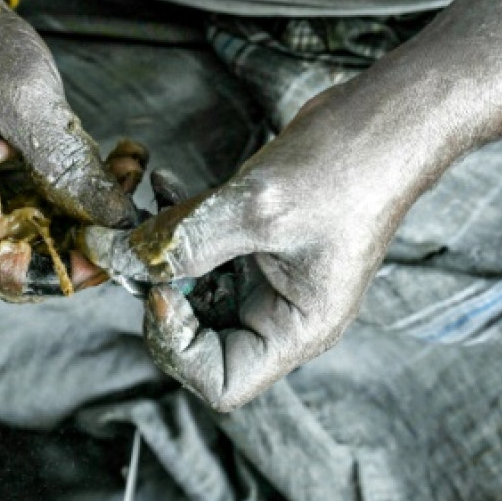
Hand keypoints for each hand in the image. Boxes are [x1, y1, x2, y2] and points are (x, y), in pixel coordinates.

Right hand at [0, 0, 140, 300]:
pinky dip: (78, 201)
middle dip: (84, 240)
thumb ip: (67, 163)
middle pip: (21, 266)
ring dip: (90, 218)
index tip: (108, 249)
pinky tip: (109, 167)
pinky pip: (40, 220)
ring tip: (125, 168)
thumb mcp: (26, 96)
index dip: (56, 271)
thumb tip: (114, 219)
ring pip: (39, 245)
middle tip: (130, 200)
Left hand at [85, 78, 450, 409]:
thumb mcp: (257, 208)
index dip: (178, 346)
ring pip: (194, 291)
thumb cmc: (347, 168)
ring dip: (162, 254)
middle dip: (161, 294)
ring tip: (147, 209)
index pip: (220, 382)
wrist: (386, 119)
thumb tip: (115, 260)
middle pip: (200, 341)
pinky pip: (203, 252)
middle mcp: (282, 315)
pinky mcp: (258, 244)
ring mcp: (270, 280)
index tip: (160, 290)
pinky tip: (165, 185)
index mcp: (297, 331)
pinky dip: (178, 225)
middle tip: (139, 248)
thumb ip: (183, 241)